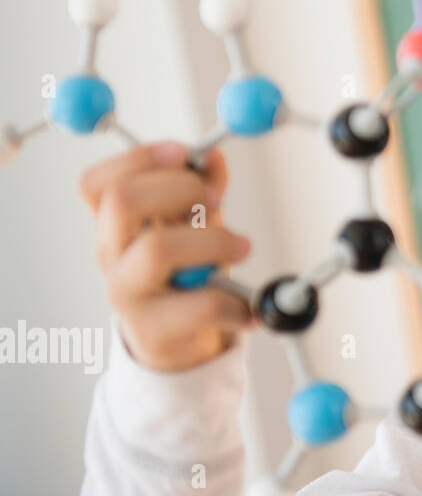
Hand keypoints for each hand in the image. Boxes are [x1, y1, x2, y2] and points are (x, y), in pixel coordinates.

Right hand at [78, 142, 254, 371]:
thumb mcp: (194, 226)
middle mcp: (111, 257)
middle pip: (123, 202)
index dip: (139, 159)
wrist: (180, 343)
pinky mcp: (153, 333)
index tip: (185, 152)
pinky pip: (200, 304)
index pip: (97, 184)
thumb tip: (213, 157)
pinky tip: (250, 306)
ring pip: (157, 250)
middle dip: (180, 188)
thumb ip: (203, 190)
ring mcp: (127, 295)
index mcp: (115, 226)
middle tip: (217, 199)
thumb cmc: (186, 274)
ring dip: (214, 240)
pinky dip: (237, 301)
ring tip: (243, 247)